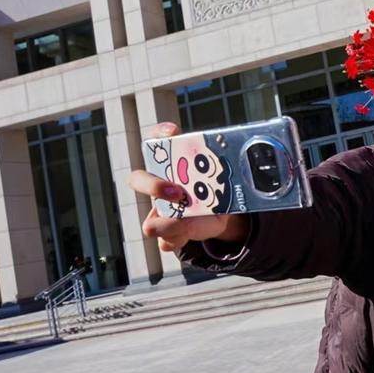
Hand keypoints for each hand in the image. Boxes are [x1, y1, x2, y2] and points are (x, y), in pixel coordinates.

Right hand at [127, 122, 249, 251]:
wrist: (221, 213)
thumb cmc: (216, 185)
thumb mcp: (222, 176)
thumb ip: (222, 173)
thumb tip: (235, 169)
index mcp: (170, 164)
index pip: (156, 140)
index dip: (160, 133)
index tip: (173, 132)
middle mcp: (159, 186)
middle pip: (138, 180)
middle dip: (154, 186)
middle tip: (177, 191)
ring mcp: (161, 212)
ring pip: (151, 221)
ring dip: (168, 222)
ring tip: (185, 220)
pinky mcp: (170, 234)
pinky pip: (165, 241)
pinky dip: (175, 240)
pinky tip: (185, 236)